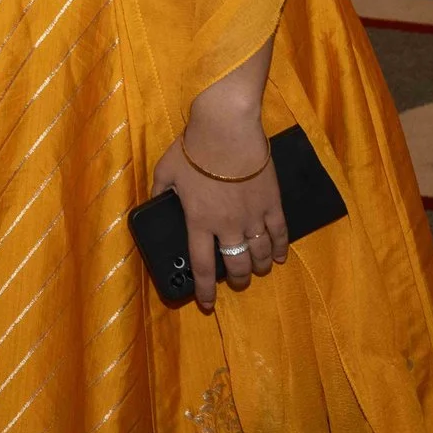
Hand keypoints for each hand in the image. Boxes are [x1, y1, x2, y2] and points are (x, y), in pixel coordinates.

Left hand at [149, 104, 287, 312]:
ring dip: (258, 267)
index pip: (202, 266)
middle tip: (236, 282)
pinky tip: (277, 257)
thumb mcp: (165, 170)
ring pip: (258, 253)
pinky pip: (279, 233)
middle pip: (236, 264)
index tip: (206, 303)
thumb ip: (159, 191)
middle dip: (237, 279)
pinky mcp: (271, 203)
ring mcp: (252, 216)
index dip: (205, 289)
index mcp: (199, 221)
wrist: (226, 129)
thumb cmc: (193, 149)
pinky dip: (279, 248)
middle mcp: (227, 225)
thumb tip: (153, 201)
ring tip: (256, 271)